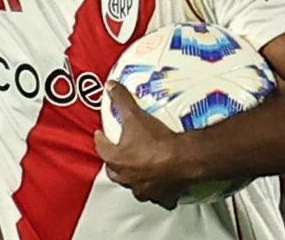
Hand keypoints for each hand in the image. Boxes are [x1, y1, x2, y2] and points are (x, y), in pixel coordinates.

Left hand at [93, 82, 192, 209]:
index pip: (102, 148)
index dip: (101, 140)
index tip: (101, 135)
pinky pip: (159, 197)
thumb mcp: (135, 114)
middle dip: (114, 162)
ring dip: (134, 179)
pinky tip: (163, 188)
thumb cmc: (157, 141)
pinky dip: (160, 193)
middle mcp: (128, 177)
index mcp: (117, 159)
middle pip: (115, 171)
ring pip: (134, 186)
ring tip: (138, 171)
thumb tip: (111, 87)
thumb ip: (121, 99)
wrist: (183, 158)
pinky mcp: (163, 196)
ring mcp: (145, 189)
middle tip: (117, 153)